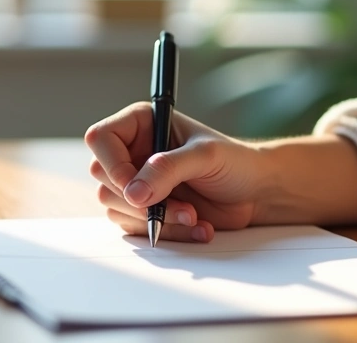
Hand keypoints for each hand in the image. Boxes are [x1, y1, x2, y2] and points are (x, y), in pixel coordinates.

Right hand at [85, 103, 264, 242]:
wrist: (254, 192)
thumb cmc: (234, 162)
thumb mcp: (205, 157)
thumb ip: (168, 169)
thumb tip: (134, 192)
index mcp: (142, 124)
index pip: (101, 139)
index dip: (113, 165)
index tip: (136, 189)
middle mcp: (133, 152)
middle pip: (103, 178)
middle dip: (140, 199)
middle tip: (177, 205)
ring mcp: (137, 183)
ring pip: (117, 206)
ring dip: (156, 218)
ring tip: (193, 215)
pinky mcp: (146, 210)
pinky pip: (136, 227)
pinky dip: (166, 232)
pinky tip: (196, 225)